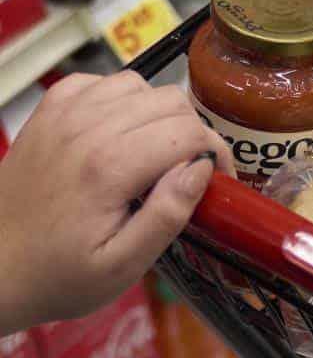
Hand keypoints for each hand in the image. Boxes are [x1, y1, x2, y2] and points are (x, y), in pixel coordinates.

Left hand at [0, 73, 232, 334]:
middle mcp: (85, 129)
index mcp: (109, 167)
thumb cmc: (60, 275)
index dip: (217, 153)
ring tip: (159, 152)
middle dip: (194, 132)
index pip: (189, 132)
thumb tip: (201, 169)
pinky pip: (99, 83)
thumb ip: (167, 214)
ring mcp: (62, 115)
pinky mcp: (47, 113)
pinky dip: (121, 100)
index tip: (219, 181)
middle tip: (193, 170)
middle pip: (169, 101)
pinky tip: (122, 132)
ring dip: (159, 114)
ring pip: (137, 84)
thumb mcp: (124, 265)